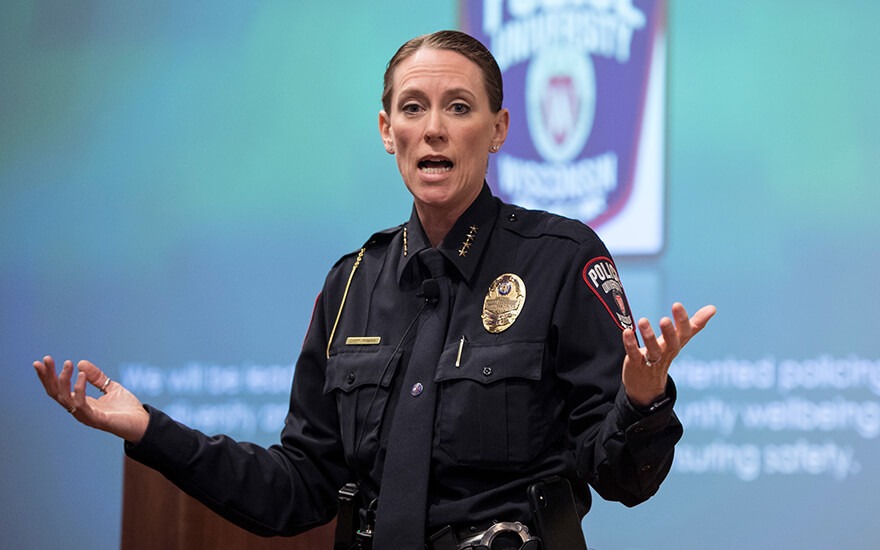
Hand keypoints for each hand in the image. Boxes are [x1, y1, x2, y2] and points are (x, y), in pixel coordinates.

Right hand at [34, 356, 149, 442]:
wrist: (143, 423)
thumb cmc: (127, 408)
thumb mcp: (110, 387)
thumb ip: (97, 377)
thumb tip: (80, 363)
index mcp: (80, 403)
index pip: (59, 389)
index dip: (49, 376)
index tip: (44, 361)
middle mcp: (79, 410)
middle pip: (56, 394)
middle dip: (48, 377)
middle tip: (45, 360)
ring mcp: (85, 416)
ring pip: (65, 399)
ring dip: (63, 380)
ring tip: (68, 363)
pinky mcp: (95, 419)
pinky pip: (81, 405)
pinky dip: (79, 389)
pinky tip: (81, 375)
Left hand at [622, 303, 715, 407]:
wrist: (647, 386)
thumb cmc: (664, 356)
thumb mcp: (679, 340)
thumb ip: (695, 324)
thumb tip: (713, 308)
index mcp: (677, 344)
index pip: (684, 333)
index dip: (682, 320)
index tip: (677, 305)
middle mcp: (666, 352)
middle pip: (671, 344)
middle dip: (669, 332)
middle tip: (664, 319)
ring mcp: (651, 360)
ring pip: (653, 351)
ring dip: (648, 337)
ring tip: (643, 321)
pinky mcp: (636, 364)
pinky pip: (634, 354)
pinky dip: (631, 344)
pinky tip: (626, 332)